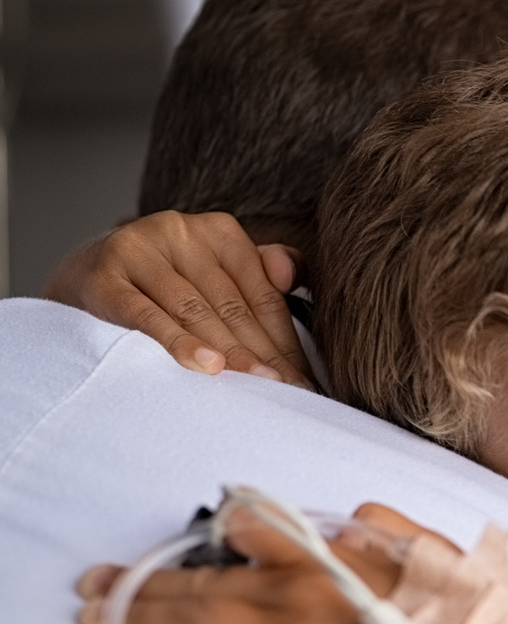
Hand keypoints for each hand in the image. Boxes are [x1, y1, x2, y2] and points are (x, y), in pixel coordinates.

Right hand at [45, 211, 310, 385]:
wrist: (86, 275)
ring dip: (230, 352)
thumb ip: (262, 273)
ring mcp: (137, 250)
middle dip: (263, 355)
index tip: (305, 380)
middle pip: (232, 306)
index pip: (263, 296)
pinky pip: (147, 316)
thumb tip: (290, 275)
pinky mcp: (103, 276)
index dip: (287, 342)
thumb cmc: (168, 282)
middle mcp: (179, 231)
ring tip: (260, 386)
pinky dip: (179, 342)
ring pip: (195, 311)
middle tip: (289, 392)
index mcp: (218, 231)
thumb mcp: (217, 272)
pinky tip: (207, 366)